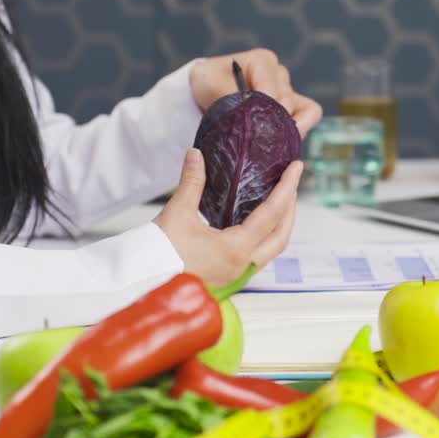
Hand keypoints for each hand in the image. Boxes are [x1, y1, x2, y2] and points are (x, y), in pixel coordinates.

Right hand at [154, 148, 302, 287]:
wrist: (141, 283)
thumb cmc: (158, 254)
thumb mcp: (177, 213)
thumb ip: (191, 182)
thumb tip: (196, 155)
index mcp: (235, 249)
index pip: (272, 214)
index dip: (287, 188)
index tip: (297, 168)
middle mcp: (241, 265)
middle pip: (281, 236)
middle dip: (291, 209)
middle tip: (291, 184)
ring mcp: (235, 274)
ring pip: (271, 249)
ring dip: (280, 225)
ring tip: (279, 201)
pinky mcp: (227, 277)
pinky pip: (257, 256)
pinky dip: (264, 237)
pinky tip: (257, 224)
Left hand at [190, 49, 322, 136]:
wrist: (209, 89)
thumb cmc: (210, 82)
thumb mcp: (211, 85)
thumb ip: (233, 99)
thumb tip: (253, 118)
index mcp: (262, 61)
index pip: (273, 91)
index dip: (264, 113)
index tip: (250, 127)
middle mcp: (279, 73)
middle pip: (288, 103)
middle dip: (272, 123)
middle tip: (253, 138)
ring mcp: (289, 88)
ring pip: (303, 111)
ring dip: (286, 129)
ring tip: (267, 141)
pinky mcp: (295, 104)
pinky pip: (311, 113)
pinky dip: (301, 128)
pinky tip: (282, 140)